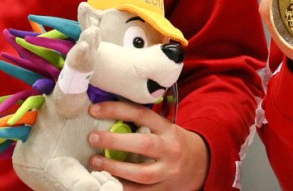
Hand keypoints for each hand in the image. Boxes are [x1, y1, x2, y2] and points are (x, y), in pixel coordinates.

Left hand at [87, 100, 207, 189]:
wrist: (200, 163)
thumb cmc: (172, 142)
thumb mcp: (163, 128)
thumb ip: (141, 124)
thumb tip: (106, 115)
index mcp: (167, 128)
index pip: (141, 114)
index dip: (116, 110)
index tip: (94, 110)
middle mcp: (170, 149)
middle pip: (144, 144)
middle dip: (115, 142)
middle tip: (93, 138)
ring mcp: (168, 171)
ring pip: (142, 173)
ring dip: (115, 168)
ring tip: (95, 162)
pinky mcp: (164, 189)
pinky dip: (123, 187)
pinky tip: (108, 181)